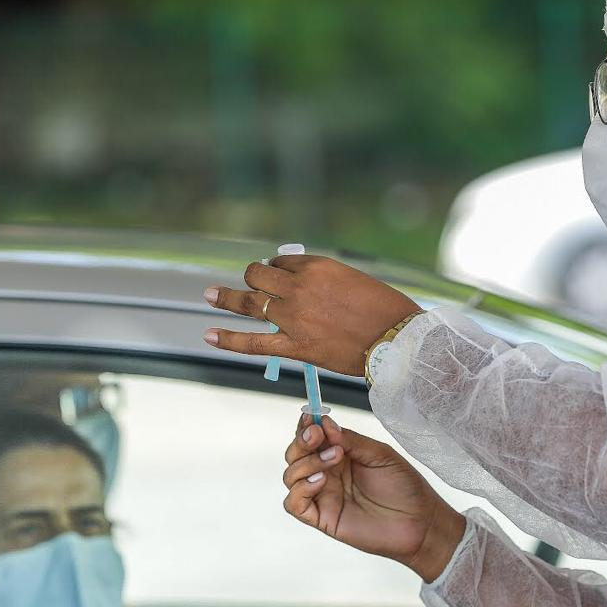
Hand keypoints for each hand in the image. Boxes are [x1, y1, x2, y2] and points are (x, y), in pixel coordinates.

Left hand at [203, 255, 420, 375]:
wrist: (396, 340)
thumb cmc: (385, 310)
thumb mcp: (354, 281)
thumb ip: (326, 282)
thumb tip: (307, 288)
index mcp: (317, 266)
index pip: (282, 261)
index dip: (277, 268)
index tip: (278, 275)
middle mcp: (299, 287)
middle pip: (259, 276)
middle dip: (252, 277)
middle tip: (249, 283)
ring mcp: (293, 317)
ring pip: (249, 302)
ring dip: (226, 298)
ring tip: (209, 295)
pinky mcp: (295, 345)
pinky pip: (254, 342)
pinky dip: (229, 339)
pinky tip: (210, 334)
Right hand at [281, 415, 465, 582]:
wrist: (420, 521)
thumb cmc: (404, 487)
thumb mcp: (380, 455)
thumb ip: (351, 440)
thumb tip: (324, 423)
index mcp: (340, 454)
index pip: (311, 437)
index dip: (305, 426)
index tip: (309, 417)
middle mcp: (328, 473)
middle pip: (295, 454)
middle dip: (301, 441)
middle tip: (318, 436)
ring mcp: (323, 495)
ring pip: (291, 475)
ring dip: (306, 462)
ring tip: (334, 458)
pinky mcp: (322, 518)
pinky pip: (294, 504)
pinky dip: (300, 489)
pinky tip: (321, 482)